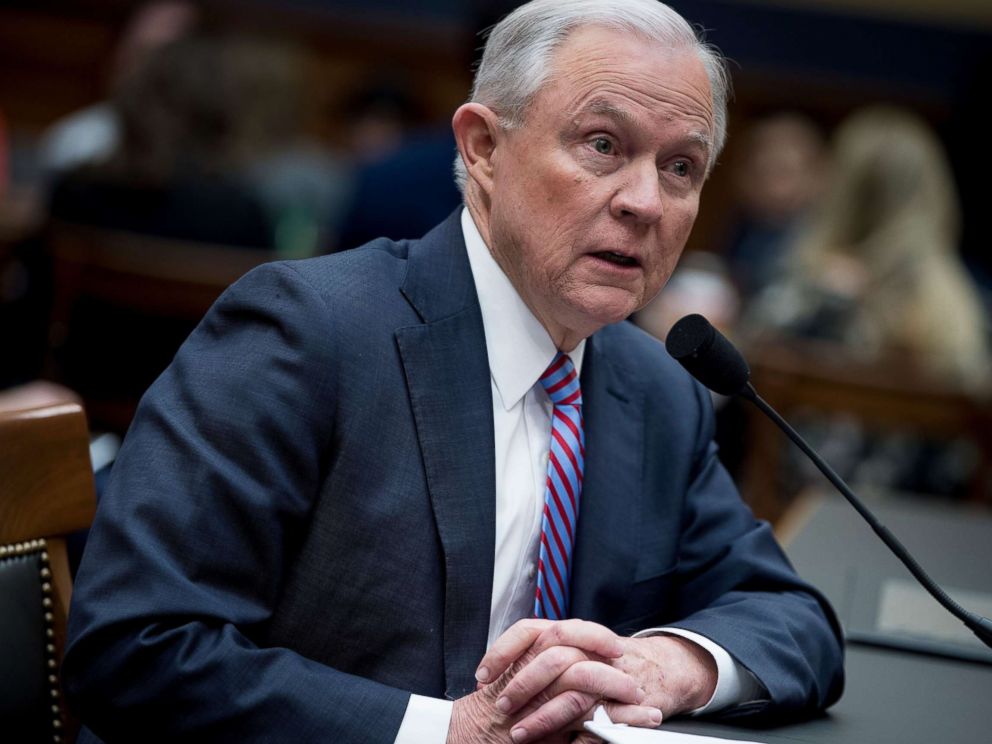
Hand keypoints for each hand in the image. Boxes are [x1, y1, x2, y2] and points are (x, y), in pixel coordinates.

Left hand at [467, 622, 718, 740]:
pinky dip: (577, 733)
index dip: (504, 651)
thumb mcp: (577, 650)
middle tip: (502, 708)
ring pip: (573, 690)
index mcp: (570, 634)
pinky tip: (565, 742)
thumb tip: (501, 674)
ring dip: (544, 716)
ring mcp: (608, 673)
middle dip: (522, 684)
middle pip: (550, 656)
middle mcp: (588, 647)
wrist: (665, 668)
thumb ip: (545, 655)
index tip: (484, 676)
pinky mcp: (627, 702)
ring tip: (521, 733)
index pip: (530, 630)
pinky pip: (599, 718)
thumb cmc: (611, 661)